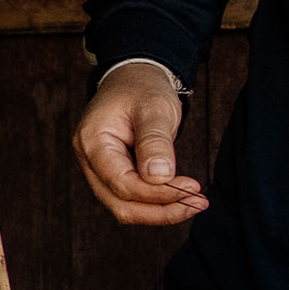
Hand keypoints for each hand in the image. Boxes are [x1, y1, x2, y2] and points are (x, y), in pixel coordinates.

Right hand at [73, 62, 207, 226]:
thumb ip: (155, 141)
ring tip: (196, 203)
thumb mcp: (154, 108)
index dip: (157, 193)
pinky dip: (157, 202)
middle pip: (120, 203)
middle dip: (161, 210)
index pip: (121, 183)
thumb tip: (159, 177)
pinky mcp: (114, 173)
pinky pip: (132, 197)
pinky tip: (183, 198)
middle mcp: (89, 160)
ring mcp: (99, 169)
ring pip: (125, 206)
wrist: (135, 78)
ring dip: (161, 211)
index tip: (193, 188)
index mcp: (92, 142)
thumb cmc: (143, 88)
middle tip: (199, 204)